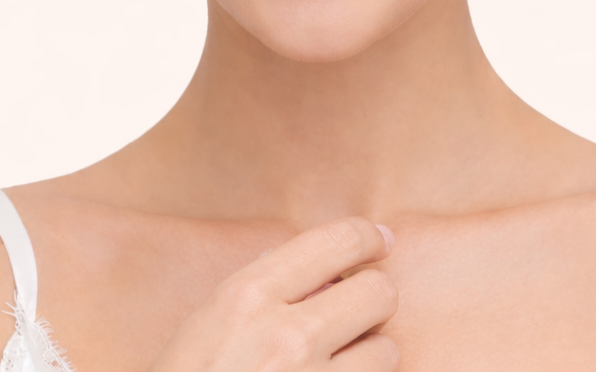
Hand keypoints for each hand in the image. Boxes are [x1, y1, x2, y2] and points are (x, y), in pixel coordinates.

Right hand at [149, 217, 398, 371]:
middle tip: (355, 310)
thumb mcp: (209, 323)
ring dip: (368, 355)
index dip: (368, 237)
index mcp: (249, 297)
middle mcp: (287, 337)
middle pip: (379, 292)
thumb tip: (326, 263)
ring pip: (386, 350)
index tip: (378, 241)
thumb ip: (265, 288)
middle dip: (371, 298)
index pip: (339, 242)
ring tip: (333, 364)